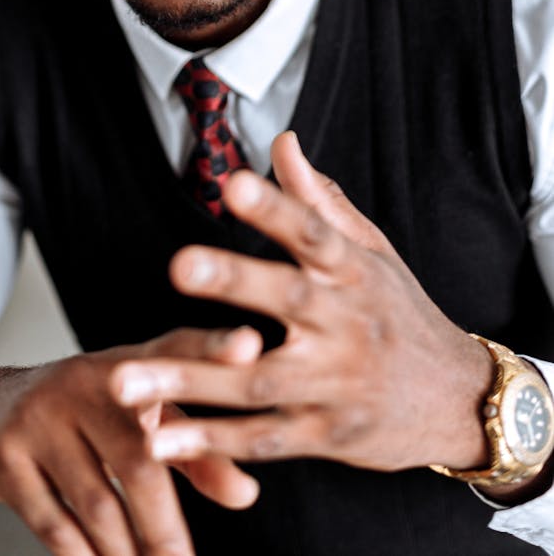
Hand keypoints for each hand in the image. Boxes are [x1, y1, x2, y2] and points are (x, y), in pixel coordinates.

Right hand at [0, 326, 261, 555]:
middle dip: (165, 527)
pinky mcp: (6, 455)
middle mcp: (86, 381)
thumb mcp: (139, 416)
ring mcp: (41, 416)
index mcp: (129, 364)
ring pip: (98, 502)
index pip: (176, 347)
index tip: (251, 346)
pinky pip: (53, 521)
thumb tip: (246, 495)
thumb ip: (198, 450)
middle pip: (139, 458)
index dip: (212, 347)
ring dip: (127, 553)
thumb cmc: (85, 413)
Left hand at [112, 132, 493, 474]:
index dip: (274, 208)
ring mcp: (337, 384)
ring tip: (126, 382)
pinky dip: (213, 442)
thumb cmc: (399, 313)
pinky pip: (264, 440)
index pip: (313, 232)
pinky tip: (160, 441)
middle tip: (178, 266)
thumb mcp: (373, 251)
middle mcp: (346, 323)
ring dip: (192, 381)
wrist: (457, 398)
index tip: (232, 183)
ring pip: (258, 382)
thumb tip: (282, 142)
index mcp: (353, 271)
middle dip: (233, 280)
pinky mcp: (327, 434)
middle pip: (287, 299)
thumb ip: (318, 202)